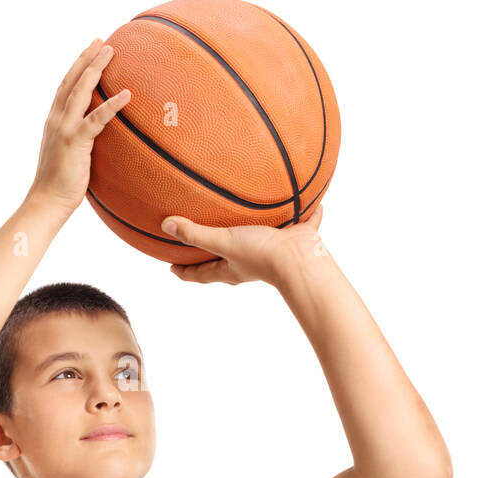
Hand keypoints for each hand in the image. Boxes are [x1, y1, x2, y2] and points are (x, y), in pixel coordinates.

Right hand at [26, 39, 131, 214]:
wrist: (47, 201)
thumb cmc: (60, 184)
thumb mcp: (68, 155)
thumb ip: (79, 140)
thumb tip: (96, 138)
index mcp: (54, 120)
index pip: (66, 86)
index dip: (78, 65)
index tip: (91, 49)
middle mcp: (56, 119)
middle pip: (72, 80)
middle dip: (87, 58)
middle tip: (102, 40)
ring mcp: (64, 128)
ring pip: (81, 90)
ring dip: (96, 68)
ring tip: (111, 51)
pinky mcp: (75, 141)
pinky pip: (97, 119)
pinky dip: (112, 105)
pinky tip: (127, 94)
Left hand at [161, 203, 325, 285]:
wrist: (299, 259)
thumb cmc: (260, 254)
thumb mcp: (223, 241)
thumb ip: (195, 233)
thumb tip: (166, 226)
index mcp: (231, 267)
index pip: (202, 274)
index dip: (185, 272)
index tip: (172, 268)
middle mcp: (251, 262)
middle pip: (228, 260)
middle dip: (215, 254)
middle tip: (203, 244)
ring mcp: (274, 250)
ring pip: (261, 241)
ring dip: (254, 233)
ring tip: (250, 219)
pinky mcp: (297, 238)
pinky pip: (302, 224)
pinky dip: (307, 216)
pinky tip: (311, 204)